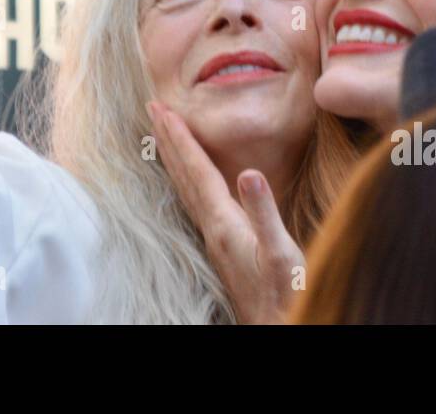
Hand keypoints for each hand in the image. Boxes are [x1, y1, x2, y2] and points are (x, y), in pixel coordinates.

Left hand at [148, 102, 304, 323]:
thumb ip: (264, 212)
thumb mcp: (281, 252)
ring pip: (186, 187)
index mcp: (224, 222)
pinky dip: (186, 179)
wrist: (276, 327)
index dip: (181, 139)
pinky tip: (187, 178)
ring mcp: (214, 237)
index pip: (198, 171)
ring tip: (162, 133)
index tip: (163, 110)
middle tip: (151, 108)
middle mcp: (212, 227)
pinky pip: (195, 200)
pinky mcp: (221, 245)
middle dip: (168, 139)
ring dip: (173, 157)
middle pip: (184, 174)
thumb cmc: (284, 294)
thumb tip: (250, 173)